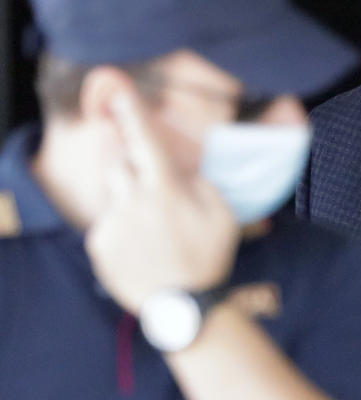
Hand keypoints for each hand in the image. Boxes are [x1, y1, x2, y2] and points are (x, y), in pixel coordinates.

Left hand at [85, 92, 239, 313]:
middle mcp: (132, 203)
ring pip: (112, 192)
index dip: (132, 114)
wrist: (183, 306)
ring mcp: (112, 224)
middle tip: (132, 154)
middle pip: (118, 161)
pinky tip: (143, 243)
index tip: (119, 92)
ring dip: (128, 193)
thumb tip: (181, 171)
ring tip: (152, 217)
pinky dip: (122, 223)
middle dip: (122, 151)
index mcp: (165, 191)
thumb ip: (201, 184)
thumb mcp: (223, 214)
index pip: (145, 142)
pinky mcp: (99, 245)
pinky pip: (107, 221)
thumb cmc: (209, 256)